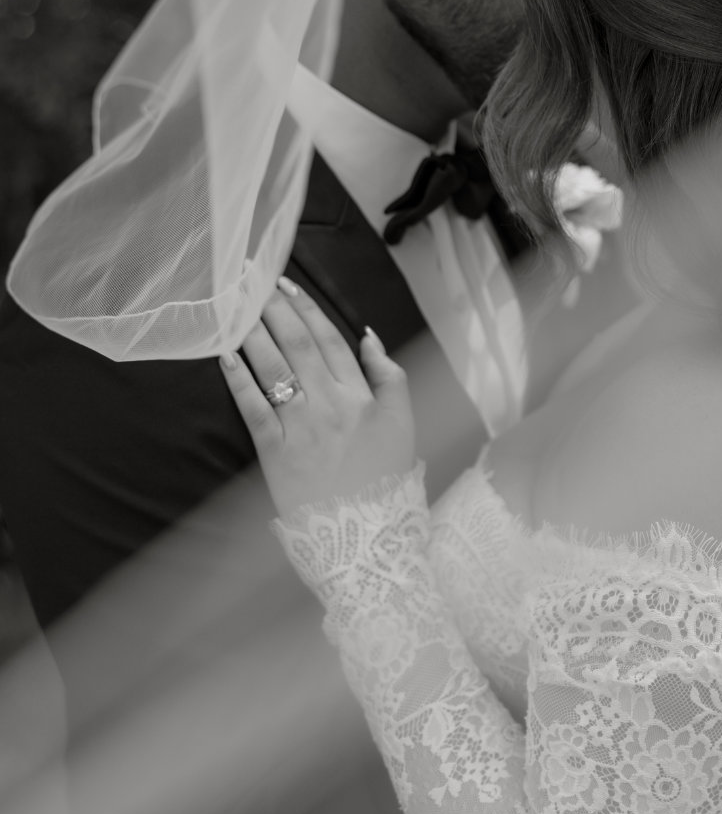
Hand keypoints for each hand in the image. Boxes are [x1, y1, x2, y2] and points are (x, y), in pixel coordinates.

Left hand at [221, 277, 415, 515]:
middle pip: (298, 345)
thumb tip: (368, 336)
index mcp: (362, 397)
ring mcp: (301, 427)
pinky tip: (225, 356)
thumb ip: (391, 377)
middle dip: (273, 309)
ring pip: (274, 369)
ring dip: (253, 334)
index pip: (330, 340)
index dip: (307, 308)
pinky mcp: (275, 452)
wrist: (366, 532)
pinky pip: (253, 408)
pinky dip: (238, 380)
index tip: (286, 285)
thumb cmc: (385, 477)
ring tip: (235, 309)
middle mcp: (331, 405)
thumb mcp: (404, 424)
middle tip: (251, 281)